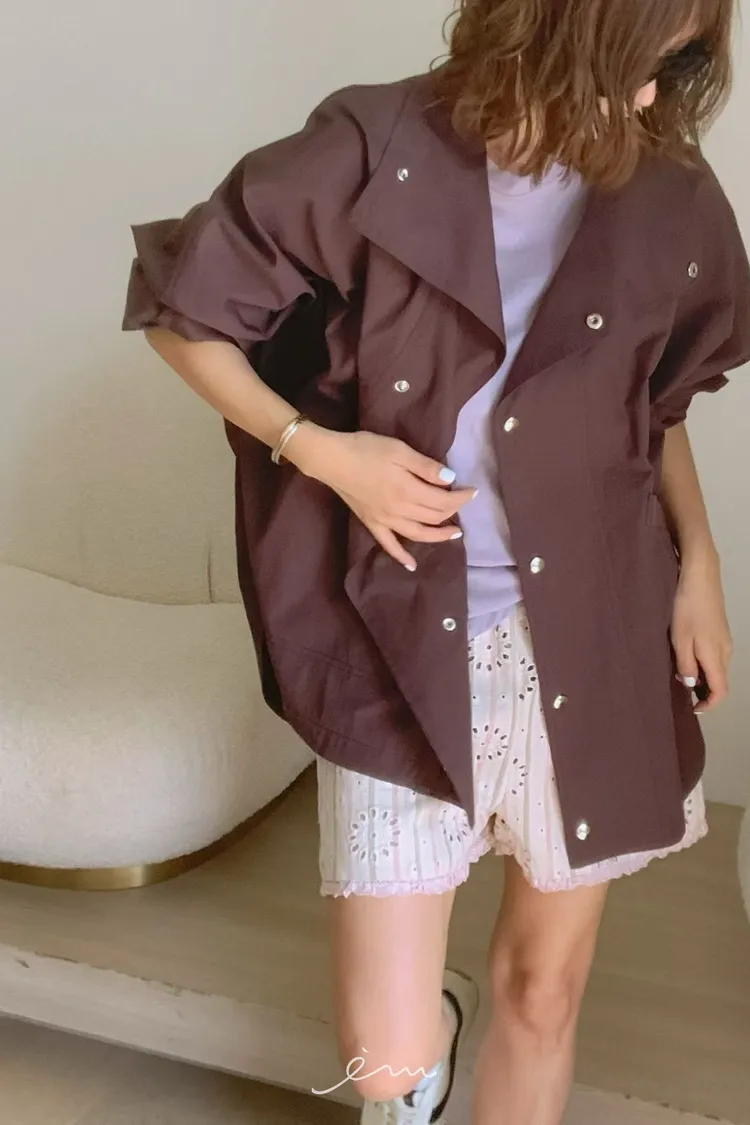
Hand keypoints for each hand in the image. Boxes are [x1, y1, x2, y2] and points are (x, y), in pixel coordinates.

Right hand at [288, 426, 475, 570]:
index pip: (443, 501)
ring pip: (418, 534)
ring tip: (454, 533)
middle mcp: (400, 511)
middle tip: (463, 503)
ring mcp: (385, 521)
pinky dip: (401, 557)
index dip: (461, 498)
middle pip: (434, 517)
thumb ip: (426, 467)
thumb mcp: (399, 450)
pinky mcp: (371, 524)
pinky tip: (411, 566)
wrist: (331, 459)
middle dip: (453, 511)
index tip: (473, 491)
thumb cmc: (366, 449)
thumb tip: (450, 480)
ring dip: (438, 536)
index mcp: (409, 491)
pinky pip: (388, 545)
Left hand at [671, 547, 731, 713]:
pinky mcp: (721, 631)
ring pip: (717, 667)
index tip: (694, 708)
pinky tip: (687, 654)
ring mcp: (725, 640)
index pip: (721, 691)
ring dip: (702, 675)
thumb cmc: (687, 608)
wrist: (700, 577)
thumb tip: (691, 685)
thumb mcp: (680, 639)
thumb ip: (685, 665)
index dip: (710, 704)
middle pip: (720, 680)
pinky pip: (715, 655)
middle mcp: (726, 651)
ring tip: (680, 672)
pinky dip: (703, 663)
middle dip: (704, 691)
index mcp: (716, 657)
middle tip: (682, 691)